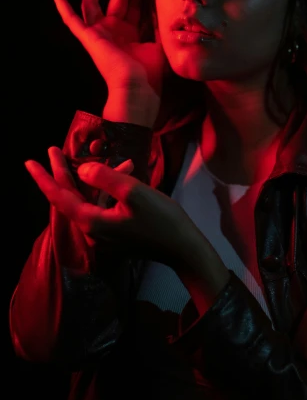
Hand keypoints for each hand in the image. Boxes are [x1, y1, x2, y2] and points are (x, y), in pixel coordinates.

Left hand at [24, 148, 227, 295]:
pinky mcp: (118, 230)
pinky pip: (103, 203)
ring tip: (82, 156)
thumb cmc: (162, 221)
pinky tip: (124, 168)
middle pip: (69, 197)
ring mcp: (105, 231)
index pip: (60, 196)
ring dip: (86, 177)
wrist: (183, 249)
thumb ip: (105, 177)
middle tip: (51, 150)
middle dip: (60, 172)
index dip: (44, 177)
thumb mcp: (134, 193)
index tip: (30, 162)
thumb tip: (83, 168)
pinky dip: (107, 186)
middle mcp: (93, 228)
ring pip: (87, 198)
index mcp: (92, 221)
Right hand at [49, 0, 168, 102]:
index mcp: (130, 34)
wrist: (138, 89)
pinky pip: (70, 18)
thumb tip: (170, 9)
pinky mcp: (87, 37)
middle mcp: (113, 31)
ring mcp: (99, 33)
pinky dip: (60, 2)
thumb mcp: (160, 43)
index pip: (134, 3)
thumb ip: (161, 26)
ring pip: (93, 0)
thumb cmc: (151, 74)